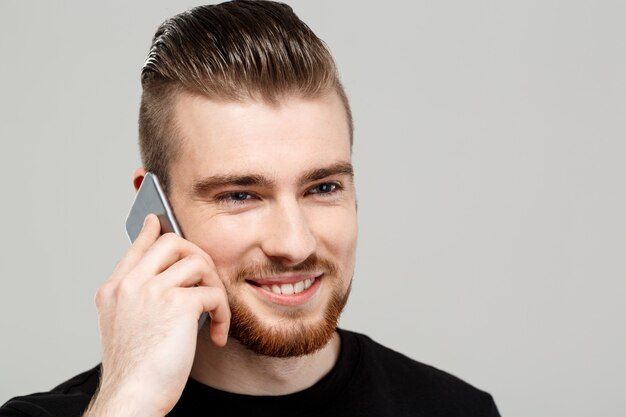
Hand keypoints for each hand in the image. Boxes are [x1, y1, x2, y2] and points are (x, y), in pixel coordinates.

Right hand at [84, 214, 230, 416]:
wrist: (131, 397)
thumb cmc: (134, 371)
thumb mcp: (124, 328)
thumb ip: (137, 299)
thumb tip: (165, 279)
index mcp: (114, 290)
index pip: (137, 247)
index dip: (151, 231)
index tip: (158, 221)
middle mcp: (130, 284)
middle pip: (172, 242)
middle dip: (199, 256)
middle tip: (207, 282)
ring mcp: (151, 290)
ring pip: (198, 262)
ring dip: (215, 287)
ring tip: (215, 314)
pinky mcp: (177, 304)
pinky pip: (214, 294)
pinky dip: (223, 315)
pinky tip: (217, 335)